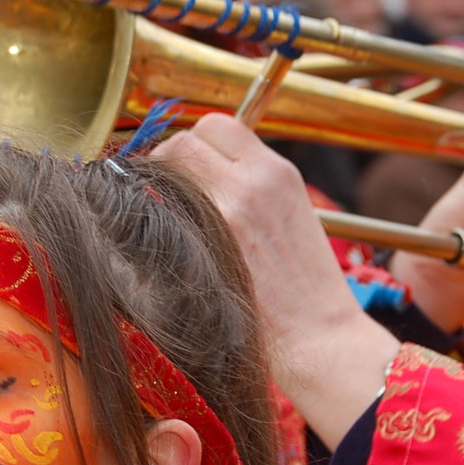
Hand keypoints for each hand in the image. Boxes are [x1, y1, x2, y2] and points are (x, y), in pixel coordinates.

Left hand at [155, 115, 399, 447]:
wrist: (318, 338)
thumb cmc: (303, 291)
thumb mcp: (290, 217)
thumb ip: (250, 189)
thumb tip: (199, 178)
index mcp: (276, 173)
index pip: (218, 126)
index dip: (194, 144)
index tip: (186, 168)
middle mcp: (251, 182)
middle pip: (184, 141)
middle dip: (166, 162)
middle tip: (161, 194)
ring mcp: (225, 212)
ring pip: (164, 172)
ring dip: (152, 190)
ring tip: (159, 220)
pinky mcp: (203, 246)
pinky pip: (154, 213)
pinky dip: (145, 221)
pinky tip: (153, 245)